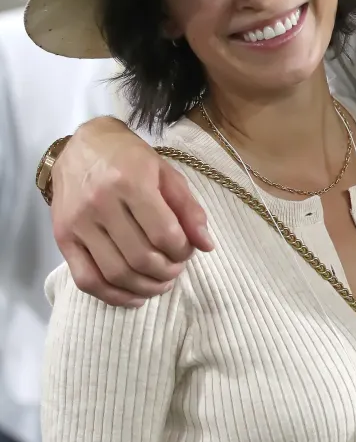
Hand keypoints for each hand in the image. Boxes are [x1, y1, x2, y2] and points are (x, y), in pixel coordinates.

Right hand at [51, 116, 212, 306]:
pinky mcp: (62, 238)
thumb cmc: (130, 158)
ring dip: (145, 287)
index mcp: (130, 183)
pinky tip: (134, 296)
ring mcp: (78, 223)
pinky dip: (113, 296)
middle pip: (140, 258)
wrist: (82, 146)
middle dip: (166, 272)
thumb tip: (207, 246)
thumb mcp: (166, 173)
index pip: (164, 234)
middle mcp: (100, 204)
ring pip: (115, 273)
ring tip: (160, 283)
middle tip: (175, 269)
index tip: (187, 250)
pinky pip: (86, 280)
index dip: (182, 251)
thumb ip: (189, 209)